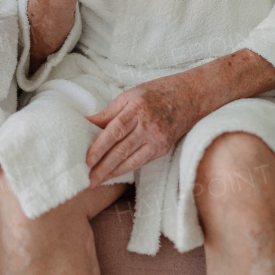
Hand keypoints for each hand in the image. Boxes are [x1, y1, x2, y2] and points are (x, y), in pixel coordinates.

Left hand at [84, 76, 198, 187]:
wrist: (188, 98)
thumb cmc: (155, 93)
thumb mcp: (129, 95)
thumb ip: (108, 112)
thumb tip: (85, 122)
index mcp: (137, 109)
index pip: (115, 130)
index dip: (100, 146)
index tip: (87, 159)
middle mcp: (148, 126)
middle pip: (122, 149)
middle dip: (103, 167)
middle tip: (88, 179)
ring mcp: (157, 139)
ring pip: (131, 160)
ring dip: (112, 173)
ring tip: (96, 181)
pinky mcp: (162, 149)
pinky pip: (141, 162)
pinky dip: (125, 170)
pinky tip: (113, 175)